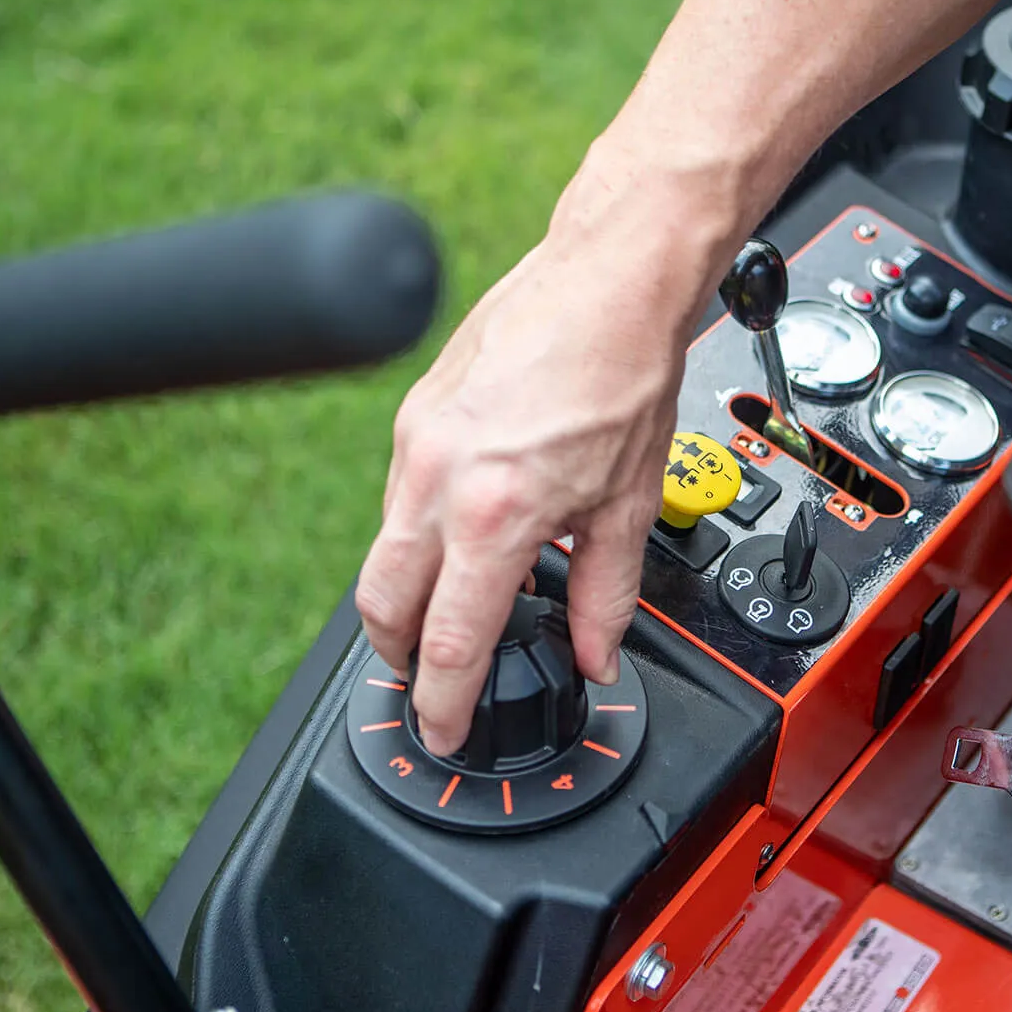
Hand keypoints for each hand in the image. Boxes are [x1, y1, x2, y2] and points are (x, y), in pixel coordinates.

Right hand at [356, 145, 735, 755]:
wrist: (610, 279)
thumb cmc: (625, 372)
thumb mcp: (629, 502)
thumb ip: (605, 595)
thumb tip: (594, 652)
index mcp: (496, 514)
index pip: (450, 642)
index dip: (443, 703)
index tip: (445, 732)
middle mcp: (440, 480)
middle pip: (383, 608)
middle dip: (400, 662)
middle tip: (430, 686)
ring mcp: (417, 442)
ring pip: (384, 550)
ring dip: (408, 596)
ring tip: (451, 613)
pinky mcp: (414, 414)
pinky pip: (398, 498)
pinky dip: (419, 536)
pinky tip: (460, 537)